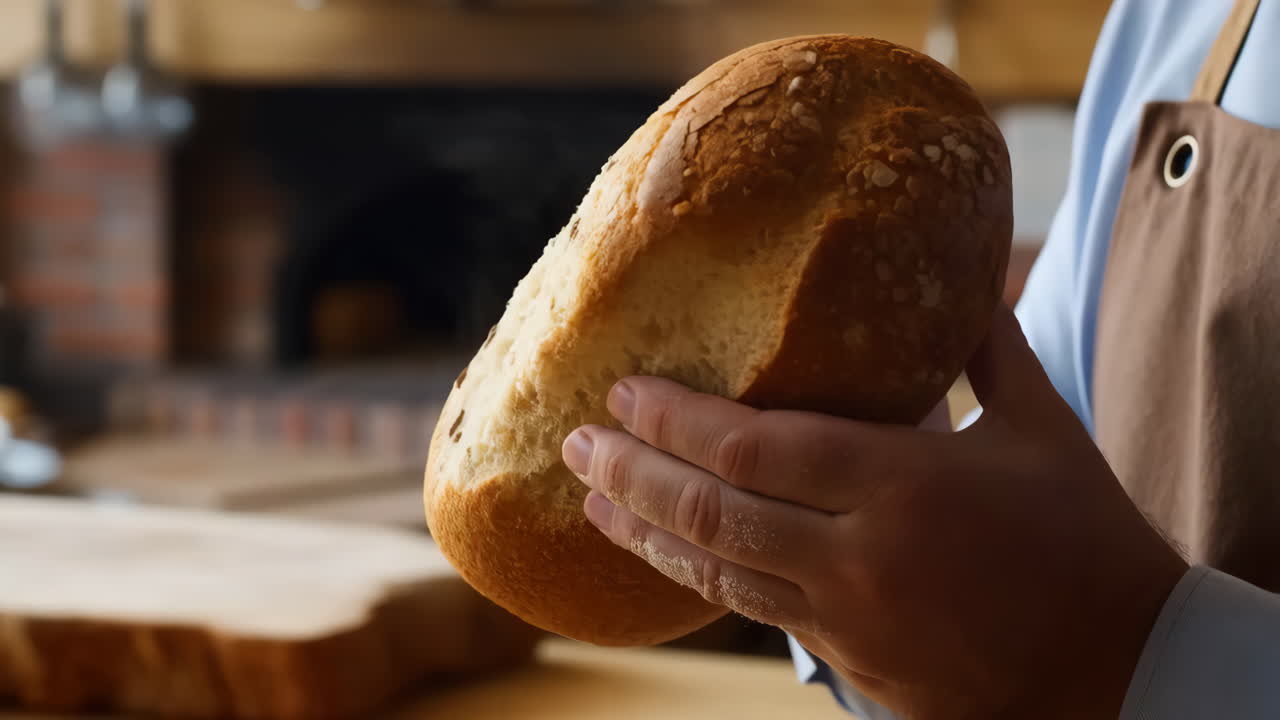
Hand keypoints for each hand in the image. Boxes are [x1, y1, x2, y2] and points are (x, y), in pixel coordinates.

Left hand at [561, 305, 1186, 718]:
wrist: (1122, 669)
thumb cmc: (1086, 538)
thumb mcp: (1042, 428)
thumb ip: (987, 351)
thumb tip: (959, 278)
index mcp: (903, 485)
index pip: (752, 447)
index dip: (672, 421)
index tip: (621, 392)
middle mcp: (859, 556)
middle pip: (712, 511)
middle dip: (630, 475)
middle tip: (573, 443)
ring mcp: (848, 619)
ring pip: (718, 573)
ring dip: (646, 533)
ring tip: (591, 503)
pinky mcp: (850, 663)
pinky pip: (755, 612)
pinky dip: (701, 577)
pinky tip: (667, 555)